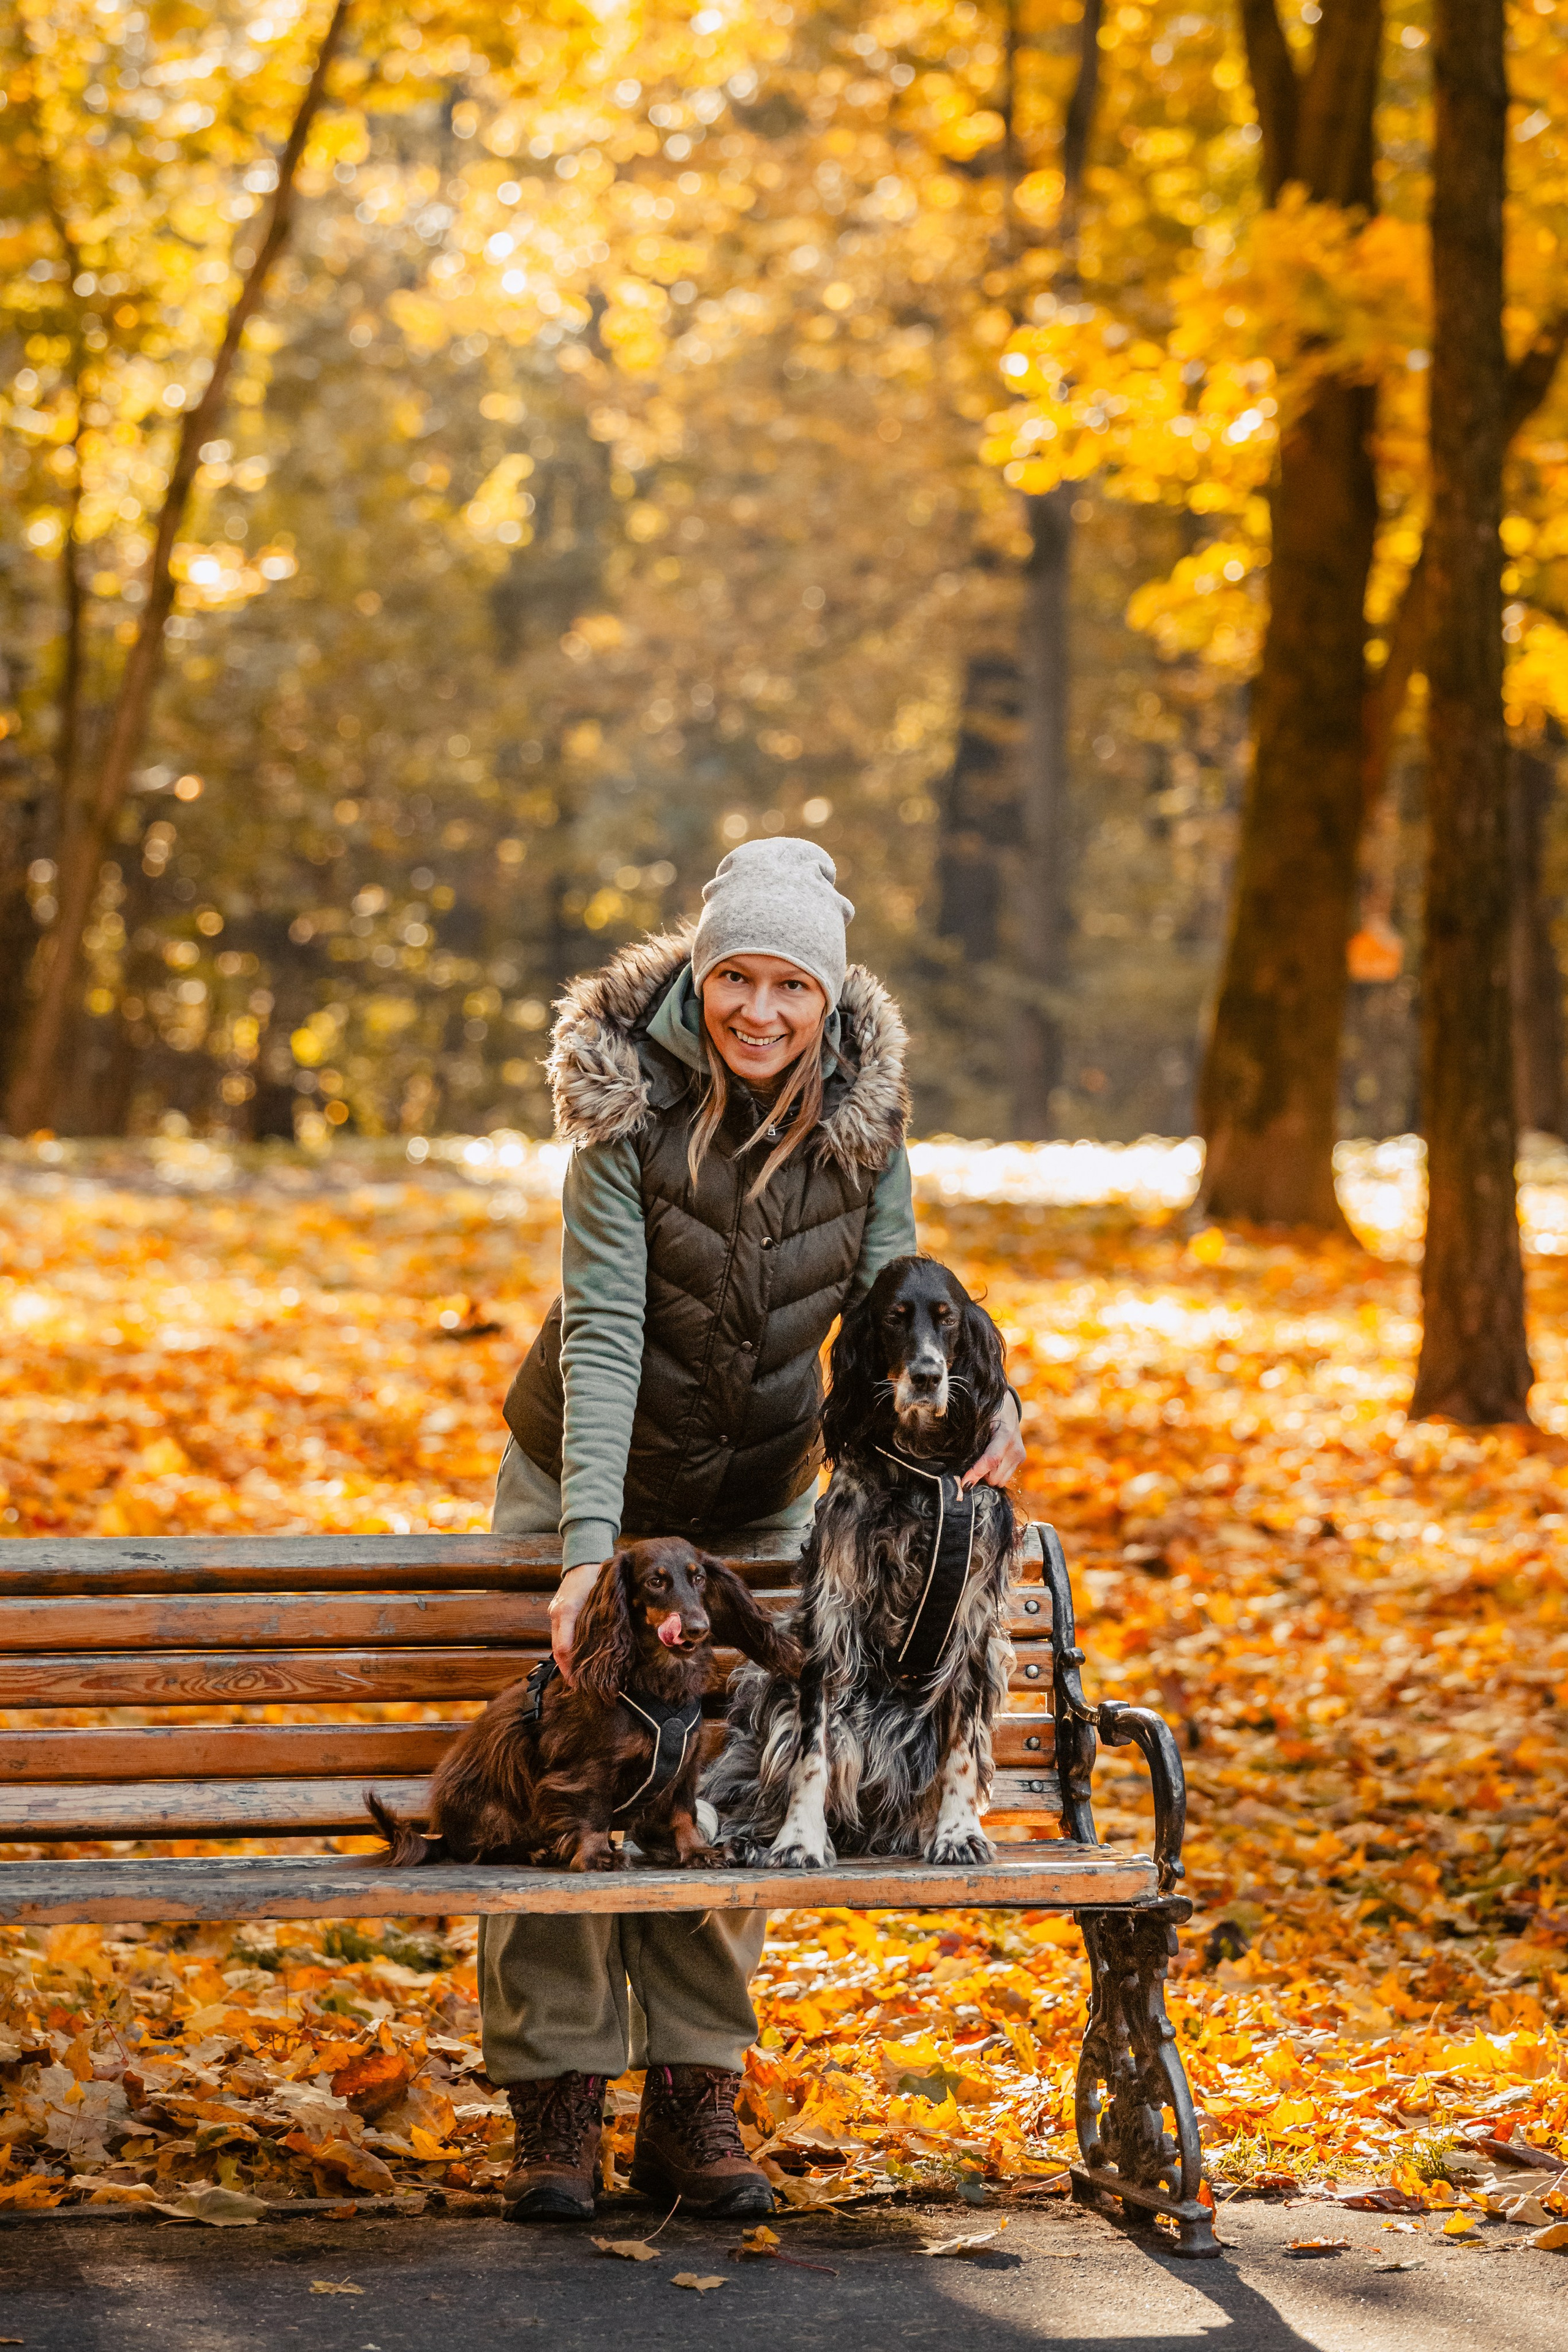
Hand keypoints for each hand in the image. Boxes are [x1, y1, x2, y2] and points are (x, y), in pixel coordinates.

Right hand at [548, 1560, 604, 1681]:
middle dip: (566, 1668)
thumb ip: (601, 1621)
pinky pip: (559, 1634)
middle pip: (558, 1649)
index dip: (570, 1667)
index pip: (564, 1647)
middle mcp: (557, 1614)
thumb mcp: (601, 1598)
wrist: (584, 1559)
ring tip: (575, 1676)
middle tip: (577, 1685)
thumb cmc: (596, 1577)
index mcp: (567, 1611)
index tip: (578, 1681)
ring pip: (557, 1643)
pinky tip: (572, 1658)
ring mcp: (555, 1612)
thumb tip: (607, 1644)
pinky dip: (564, 1648)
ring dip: (564, 1660)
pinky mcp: (557, 1610)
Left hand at [960, 1392, 1024, 1491]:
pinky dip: (994, 1473)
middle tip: (968, 1468)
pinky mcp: (1020, 1460)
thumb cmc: (987, 1411)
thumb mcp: (978, 1421)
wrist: (1006, 1406)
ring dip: (988, 1476)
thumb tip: (955, 1461)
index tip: (963, 1483)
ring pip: (1000, 1481)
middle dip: (981, 1476)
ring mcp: (1020, 1456)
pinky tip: (988, 1463)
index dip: (976, 1473)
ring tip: (979, 1463)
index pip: (991, 1460)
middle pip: (995, 1477)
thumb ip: (970, 1440)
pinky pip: (1004, 1477)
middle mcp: (1016, 1448)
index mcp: (1005, 1434)